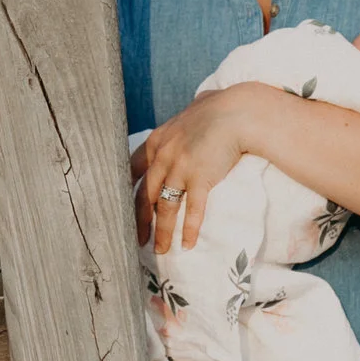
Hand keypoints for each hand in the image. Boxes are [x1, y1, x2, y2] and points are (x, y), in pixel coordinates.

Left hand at [133, 83, 271, 249]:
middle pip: (143, 195)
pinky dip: (188, 230)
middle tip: (136, 240)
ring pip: (164, 207)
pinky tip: (186, 245)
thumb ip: (181, 128)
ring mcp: (179, 169)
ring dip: (161, 232)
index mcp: (157, 142)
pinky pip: (191, 210)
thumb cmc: (218, 110)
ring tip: (160, 250)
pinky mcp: (199, 179)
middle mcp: (162, 157)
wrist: (238, 112)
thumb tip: (188, 122)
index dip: (126, 191)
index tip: (122, 207)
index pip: (132, 170)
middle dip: (138, 220)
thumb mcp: (188, 115)